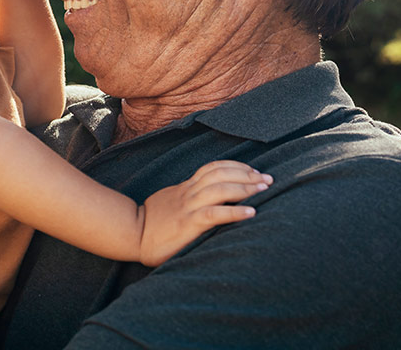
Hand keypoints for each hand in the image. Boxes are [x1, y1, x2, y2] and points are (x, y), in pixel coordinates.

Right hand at [137, 160, 270, 265]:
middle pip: (221, 174)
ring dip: (245, 187)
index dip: (236, 166)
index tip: (254, 171)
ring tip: (264, 189)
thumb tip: (208, 199)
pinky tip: (252, 213)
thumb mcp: (171, 202)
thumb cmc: (153, 222)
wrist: (133, 233)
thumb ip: (188, 197)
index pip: (214, 168)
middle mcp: (189, 193)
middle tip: (268, 178)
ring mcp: (188, 207)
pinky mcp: (188, 224)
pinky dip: (235, 212)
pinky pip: (214, 214)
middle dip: (247, 174)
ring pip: (220, 188)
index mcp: (186, 187)